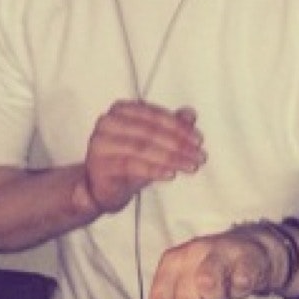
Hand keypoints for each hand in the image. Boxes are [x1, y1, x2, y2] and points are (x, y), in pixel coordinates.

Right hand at [78, 101, 204, 215]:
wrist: (101, 188)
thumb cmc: (128, 161)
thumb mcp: (153, 142)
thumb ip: (171, 126)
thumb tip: (190, 114)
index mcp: (121, 110)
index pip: (155, 115)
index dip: (179, 127)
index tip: (198, 140)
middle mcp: (108, 122)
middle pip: (150, 131)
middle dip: (179, 144)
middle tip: (199, 156)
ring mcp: (101, 143)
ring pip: (142, 148)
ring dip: (171, 158)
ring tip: (190, 166)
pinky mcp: (100, 164)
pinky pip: (132, 165)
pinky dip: (154, 170)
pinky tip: (171, 174)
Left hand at [141, 227, 273, 298]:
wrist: (250, 247)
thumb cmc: (212, 270)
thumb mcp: (187, 285)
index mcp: (172, 263)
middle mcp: (192, 254)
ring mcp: (219, 253)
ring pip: (212, 288)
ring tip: (222, 295)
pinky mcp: (245, 258)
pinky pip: (241, 283)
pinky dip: (239, 290)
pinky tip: (238, 284)